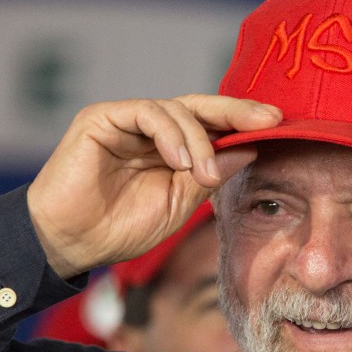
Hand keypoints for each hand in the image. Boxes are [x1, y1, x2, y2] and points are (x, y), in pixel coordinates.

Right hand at [28, 95, 281, 278]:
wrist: (72, 243)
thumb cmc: (120, 227)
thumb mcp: (178, 204)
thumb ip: (209, 175)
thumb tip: (250, 149)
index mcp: (172, 148)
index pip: (212, 126)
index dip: (243, 123)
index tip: (279, 126)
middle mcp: (153, 129)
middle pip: (200, 108)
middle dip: (237, 111)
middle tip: (267, 120)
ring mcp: (127, 120)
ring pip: (177, 109)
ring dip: (199, 141)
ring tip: (203, 174)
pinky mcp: (103, 118)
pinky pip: (146, 112)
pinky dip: (169, 133)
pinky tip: (179, 160)